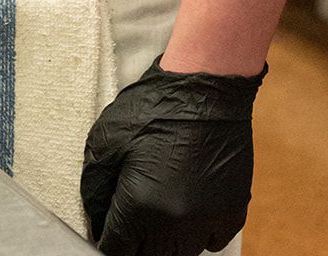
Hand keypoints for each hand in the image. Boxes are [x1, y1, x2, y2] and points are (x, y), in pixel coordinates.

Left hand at [80, 58, 265, 255]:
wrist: (206, 88)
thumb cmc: (156, 105)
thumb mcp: (107, 137)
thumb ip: (95, 185)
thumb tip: (97, 217)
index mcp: (141, 206)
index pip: (118, 250)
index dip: (108, 240)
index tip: (108, 230)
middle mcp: (176, 223)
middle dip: (136, 243)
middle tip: (131, 218)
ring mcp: (208, 221)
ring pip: (181, 254)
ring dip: (165, 241)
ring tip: (157, 211)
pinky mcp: (232, 213)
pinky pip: (210, 242)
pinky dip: (196, 233)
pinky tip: (186, 206)